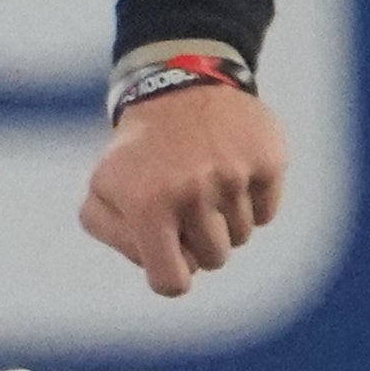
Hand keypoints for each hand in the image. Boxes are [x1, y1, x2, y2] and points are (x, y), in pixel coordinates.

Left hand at [80, 81, 285, 295]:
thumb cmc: (139, 154)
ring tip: (207, 183)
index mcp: (147, 205)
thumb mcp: (102, 191)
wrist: (179, 88)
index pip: (172, 282)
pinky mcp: (266, 160)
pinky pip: (267, 213)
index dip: (173, 276)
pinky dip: (251, 201)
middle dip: (200, 241)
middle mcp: (191, 191)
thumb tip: (157, 266)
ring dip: (225, 220)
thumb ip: (117, 239)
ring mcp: (233, 174)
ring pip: (242, 237)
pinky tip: (232, 171)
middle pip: (213, 261)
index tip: (172, 258)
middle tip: (187, 204)